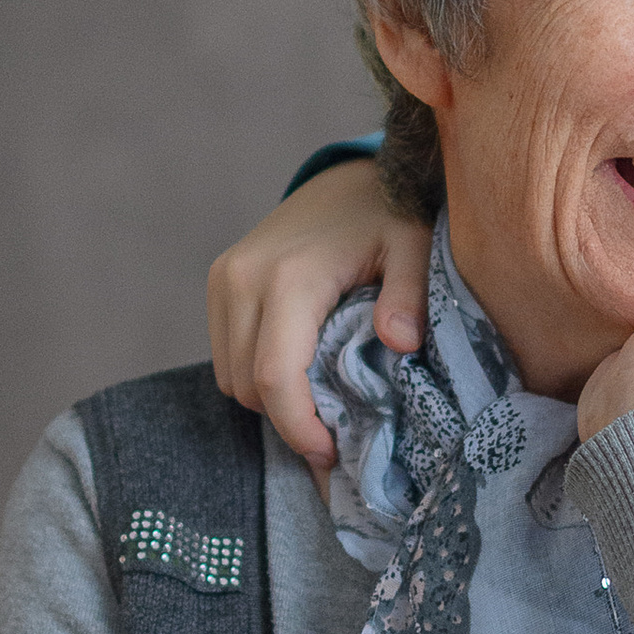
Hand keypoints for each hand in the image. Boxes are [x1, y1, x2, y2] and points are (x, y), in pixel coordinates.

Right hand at [207, 159, 432, 473]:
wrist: (346, 179)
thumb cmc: (389, 216)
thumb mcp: (415, 248)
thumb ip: (410, 295)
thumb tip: (400, 344)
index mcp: (290, 276)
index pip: (276, 378)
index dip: (299, 428)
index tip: (332, 454)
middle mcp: (243, 278)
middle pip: (249, 387)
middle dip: (289, 421)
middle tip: (337, 437)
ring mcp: (224, 279)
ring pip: (231, 378)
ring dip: (271, 401)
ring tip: (321, 404)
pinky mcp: (218, 282)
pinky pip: (226, 356)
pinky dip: (256, 377)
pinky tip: (301, 372)